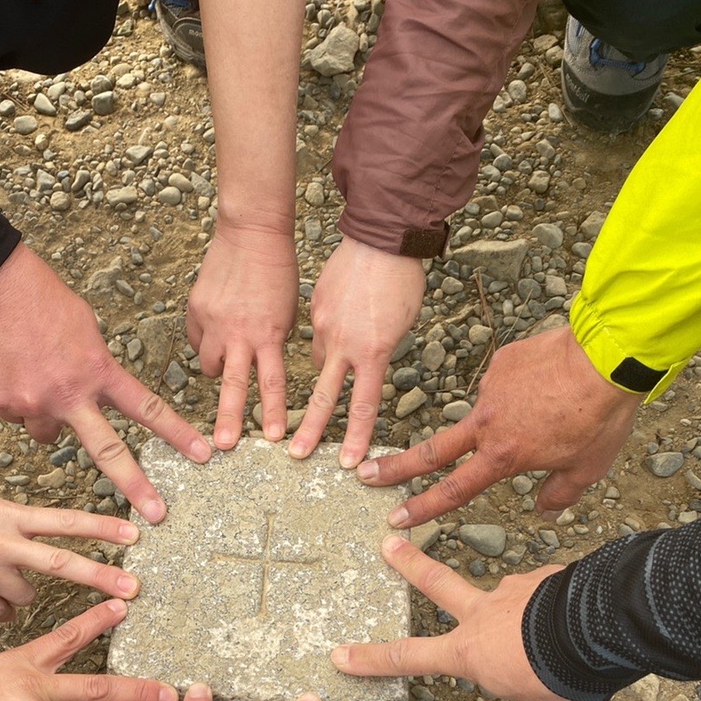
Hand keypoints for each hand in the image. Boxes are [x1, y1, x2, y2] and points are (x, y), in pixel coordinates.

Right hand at [0, 244, 210, 522]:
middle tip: (157, 516)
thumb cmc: (36, 292)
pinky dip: (14, 399)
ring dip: (45, 417)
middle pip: (108, 452)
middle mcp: (69, 394)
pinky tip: (7, 370)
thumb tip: (91, 388)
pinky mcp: (2, 404)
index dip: (177, 433)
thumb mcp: (82, 325)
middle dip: (136, 487)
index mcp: (98, 370)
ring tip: (32, 379)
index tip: (202, 455)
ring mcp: (34, 404)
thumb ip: (93, 363)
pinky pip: (14, 413)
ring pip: (47, 432)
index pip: (147, 409)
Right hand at [189, 225, 298, 447]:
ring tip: (224, 362)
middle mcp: (240, 333)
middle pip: (233, 386)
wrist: (252, 232)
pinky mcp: (196, 310)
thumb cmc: (278, 271)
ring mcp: (214, 322)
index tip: (271, 439)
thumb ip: (272, 341)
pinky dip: (206, 340)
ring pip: (209, 365)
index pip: (272, 383)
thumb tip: (259, 363)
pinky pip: (198, 339)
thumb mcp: (287, 312)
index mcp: (269, 334)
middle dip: (228, 418)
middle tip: (223, 446)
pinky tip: (216, 327)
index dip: (271, 412)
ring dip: (217, 369)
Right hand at [289, 236, 424, 467]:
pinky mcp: (314, 307)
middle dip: (310, 429)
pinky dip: (325, 337)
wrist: (382, 236)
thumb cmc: (403, 280)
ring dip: (323, 371)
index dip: (356, 437)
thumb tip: (367, 364)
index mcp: (374, 352)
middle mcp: (344, 344)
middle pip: (324, 397)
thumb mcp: (402, 324)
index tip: (348, 464)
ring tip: (334, 365)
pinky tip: (337, 323)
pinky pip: (315, 333)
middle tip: (296, 454)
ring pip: (317, 362)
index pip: (363, 405)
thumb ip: (381, 351)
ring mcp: (324, 326)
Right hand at [331, 536, 599, 700]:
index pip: (407, 658)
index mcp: (469, 653)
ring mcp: (515, 590)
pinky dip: (557, 611)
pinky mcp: (549, 577)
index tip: (340, 654)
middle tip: (389, 543)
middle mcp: (483, 615)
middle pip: (436, 584)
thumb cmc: (562, 678)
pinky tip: (579, 623)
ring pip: (507, 598)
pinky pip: (548, 598)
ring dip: (521, 614)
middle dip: (409, 564)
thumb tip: (533, 697)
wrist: (600, 632)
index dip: (371, 660)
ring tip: (554, 635)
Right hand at [357, 325, 641, 527]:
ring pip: (487, 413)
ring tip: (552, 409)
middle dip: (396, 467)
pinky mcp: (501, 363)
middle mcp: (487, 424)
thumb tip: (544, 509)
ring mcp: (490, 390)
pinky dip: (523, 389)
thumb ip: (559, 493)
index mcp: (503, 456)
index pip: (454, 489)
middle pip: (431, 451)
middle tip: (366, 474)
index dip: (423, 507)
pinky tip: (550, 385)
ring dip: (507, 417)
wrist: (606, 356)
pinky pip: (506, 382)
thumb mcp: (588, 468)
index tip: (396, 518)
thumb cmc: (600, 416)